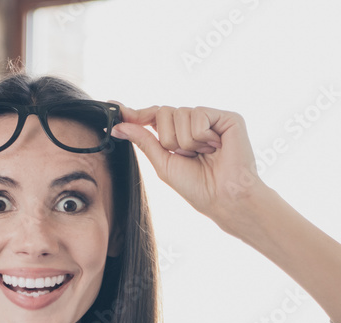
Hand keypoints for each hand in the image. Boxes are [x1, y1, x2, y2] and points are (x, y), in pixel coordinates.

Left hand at [109, 102, 270, 231]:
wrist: (223, 197)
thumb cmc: (196, 186)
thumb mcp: (162, 163)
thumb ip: (143, 141)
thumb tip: (118, 126)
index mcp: (178, 134)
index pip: (153, 116)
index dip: (135, 113)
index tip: (114, 107)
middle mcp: (193, 123)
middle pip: (163, 112)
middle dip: (168, 139)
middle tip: (186, 156)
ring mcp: (210, 118)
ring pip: (179, 113)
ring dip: (186, 141)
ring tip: (204, 154)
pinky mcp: (226, 117)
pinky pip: (198, 114)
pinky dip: (201, 136)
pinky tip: (215, 147)